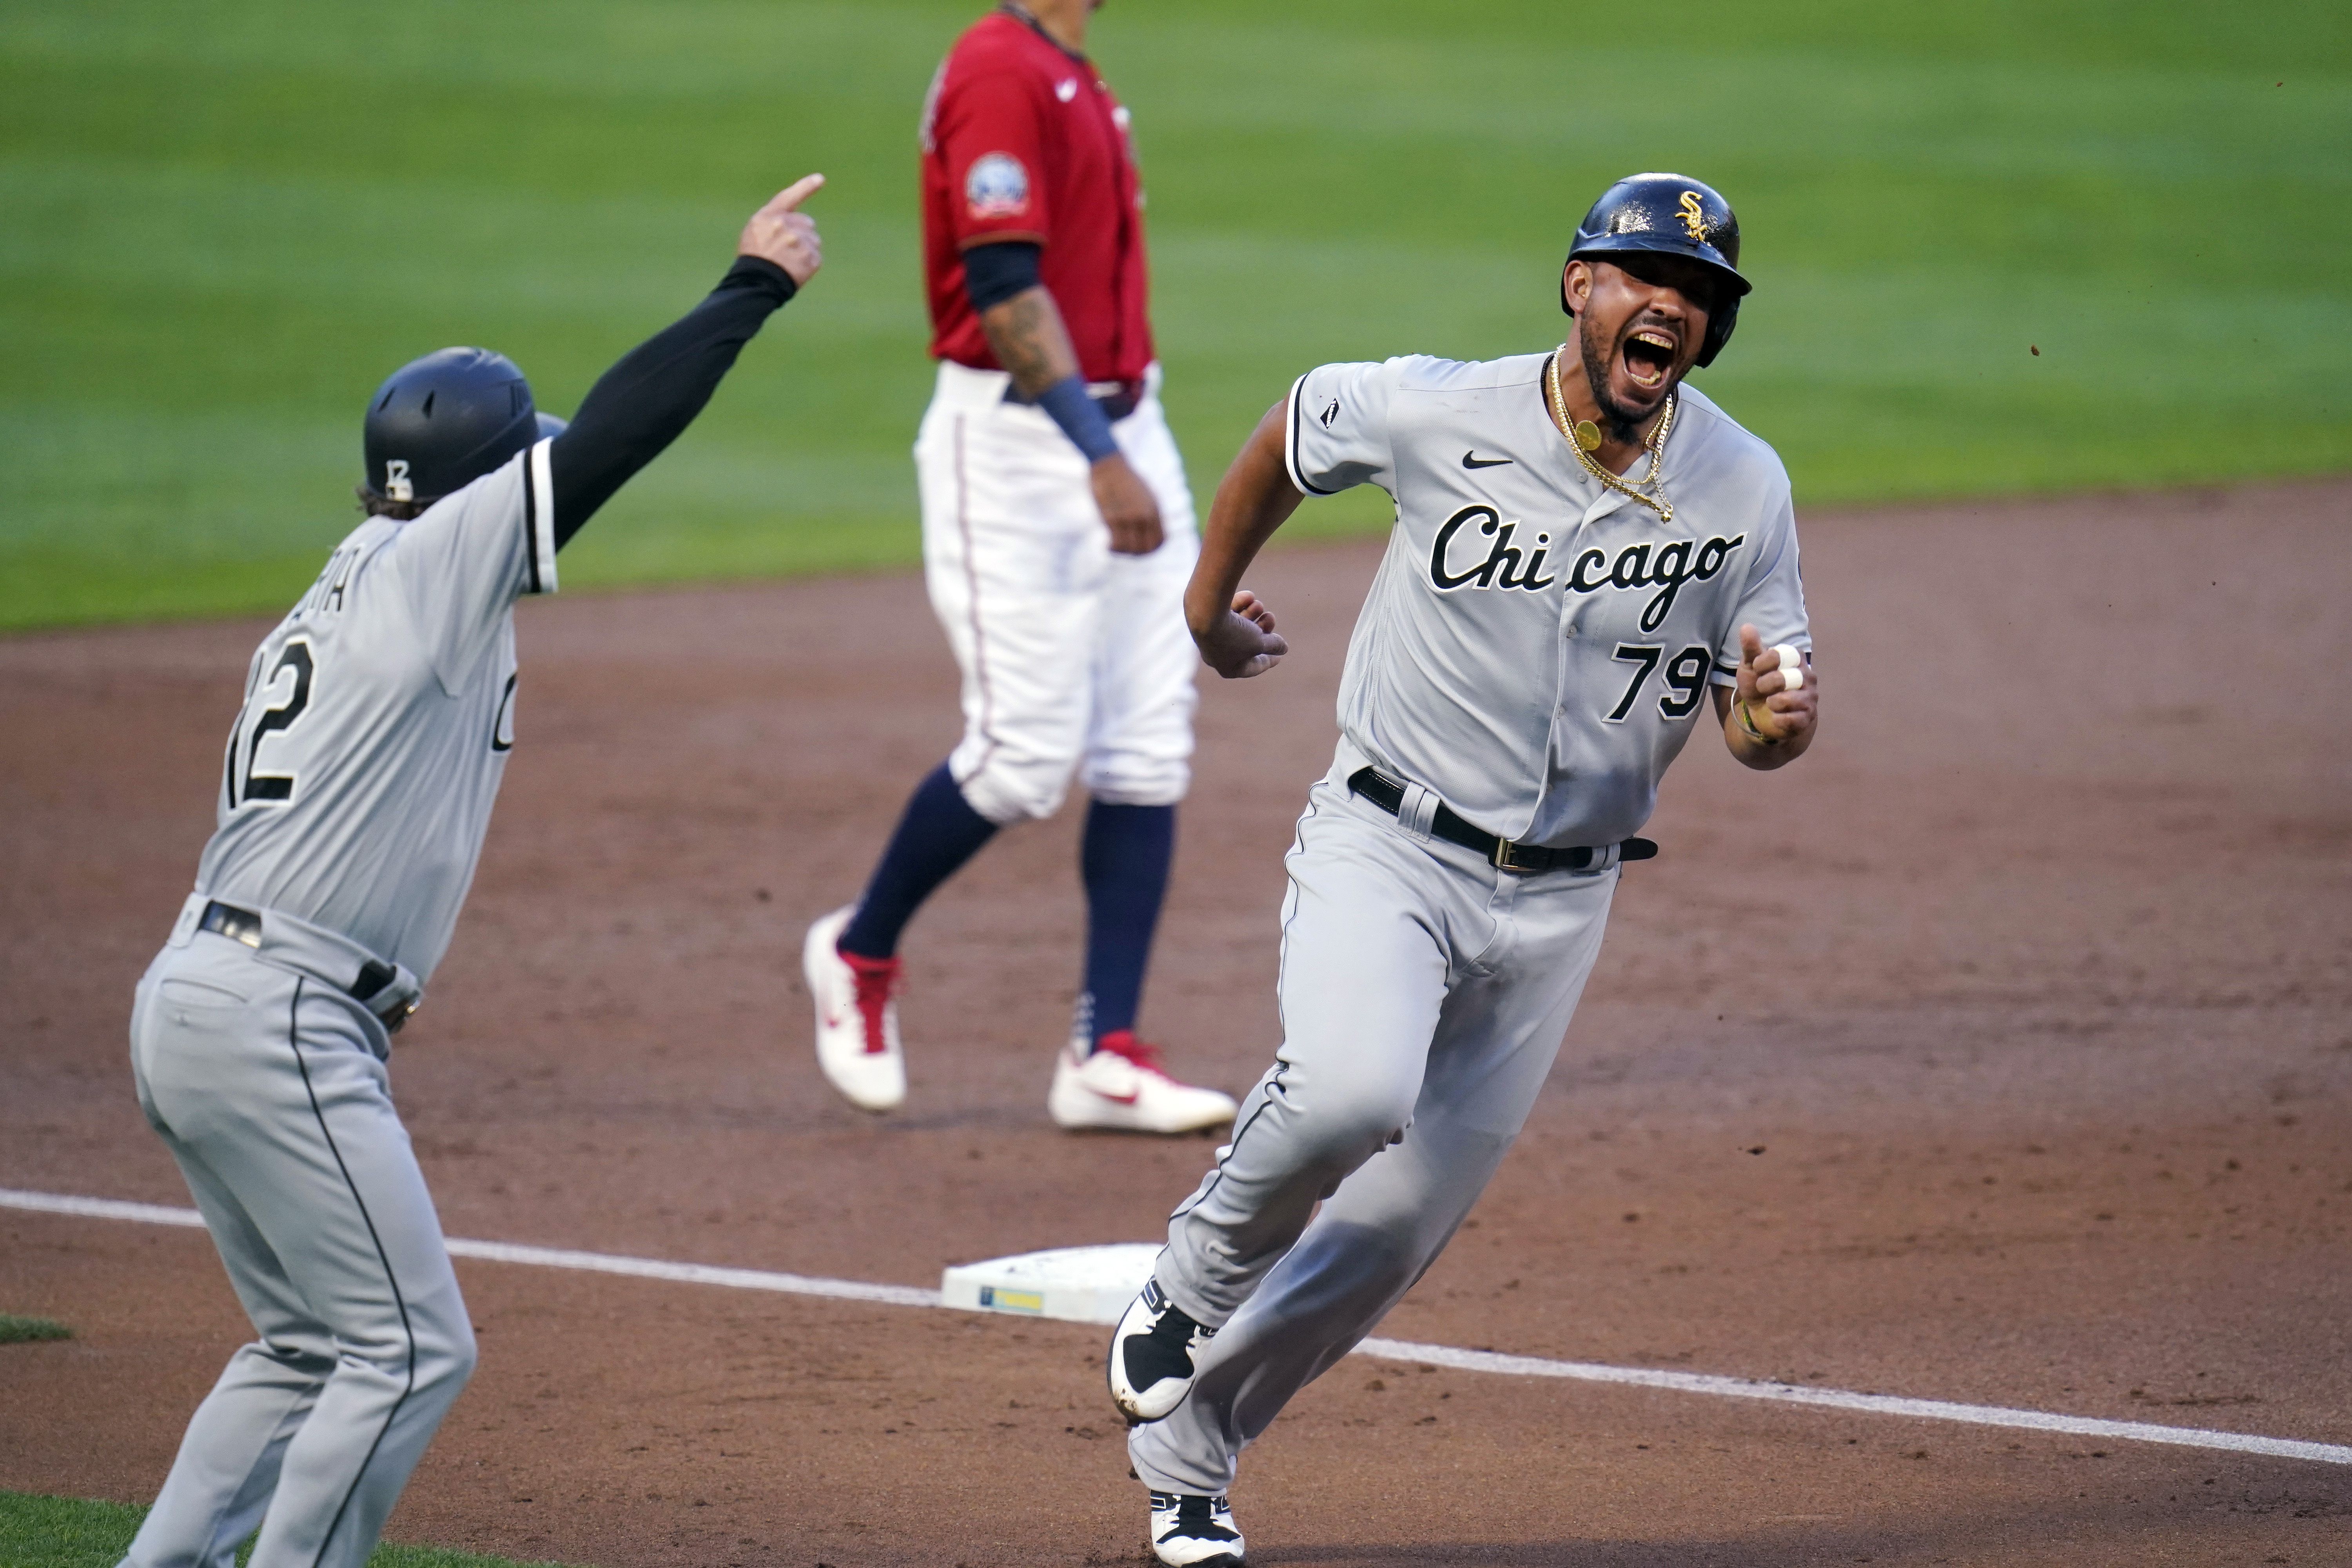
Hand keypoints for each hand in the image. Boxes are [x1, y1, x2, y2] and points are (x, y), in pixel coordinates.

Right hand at [740, 174, 824, 285]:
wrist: (757, 283)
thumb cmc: (753, 259)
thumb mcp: (755, 232)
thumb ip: (774, 221)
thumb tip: (801, 222)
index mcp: (769, 217)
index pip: (789, 197)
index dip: (806, 187)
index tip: (820, 179)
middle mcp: (785, 226)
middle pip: (807, 223)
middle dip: (801, 233)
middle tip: (786, 250)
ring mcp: (798, 242)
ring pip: (813, 241)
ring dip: (806, 249)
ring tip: (789, 262)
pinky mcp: (810, 258)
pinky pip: (816, 257)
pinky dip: (809, 264)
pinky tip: (796, 271)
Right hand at [1091, 452, 1164, 554]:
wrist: (1109, 464)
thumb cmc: (1124, 478)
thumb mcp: (1144, 493)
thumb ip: (1149, 511)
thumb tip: (1148, 527)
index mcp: (1155, 509)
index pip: (1161, 541)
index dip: (1152, 550)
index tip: (1140, 549)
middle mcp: (1145, 515)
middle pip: (1147, 548)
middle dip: (1137, 554)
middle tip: (1125, 550)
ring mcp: (1130, 517)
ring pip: (1131, 549)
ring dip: (1123, 552)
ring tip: (1114, 546)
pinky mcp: (1113, 517)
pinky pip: (1116, 543)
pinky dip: (1112, 548)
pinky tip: (1107, 545)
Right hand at [1193, 590, 1287, 678]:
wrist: (1206, 612)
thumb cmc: (1234, 633)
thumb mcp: (1259, 642)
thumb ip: (1273, 645)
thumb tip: (1283, 649)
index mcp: (1228, 667)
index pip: (1252, 666)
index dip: (1268, 660)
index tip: (1280, 656)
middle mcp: (1217, 654)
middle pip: (1246, 643)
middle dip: (1261, 628)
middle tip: (1270, 616)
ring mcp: (1211, 636)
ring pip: (1238, 625)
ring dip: (1252, 613)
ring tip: (1258, 604)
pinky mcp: (1208, 618)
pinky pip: (1228, 613)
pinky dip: (1240, 604)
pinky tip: (1248, 596)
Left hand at [1730, 623, 1817, 746]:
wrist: (1764, 715)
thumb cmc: (1760, 686)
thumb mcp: (1751, 667)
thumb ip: (1751, 648)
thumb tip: (1746, 626)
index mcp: (1795, 659)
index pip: (1779, 655)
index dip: (1762, 663)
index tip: (1757, 668)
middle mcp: (1808, 676)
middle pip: (1783, 678)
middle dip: (1765, 684)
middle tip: (1762, 687)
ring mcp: (1810, 697)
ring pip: (1788, 699)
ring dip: (1772, 702)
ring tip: (1771, 702)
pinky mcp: (1807, 718)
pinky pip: (1791, 719)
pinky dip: (1778, 719)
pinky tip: (1776, 716)